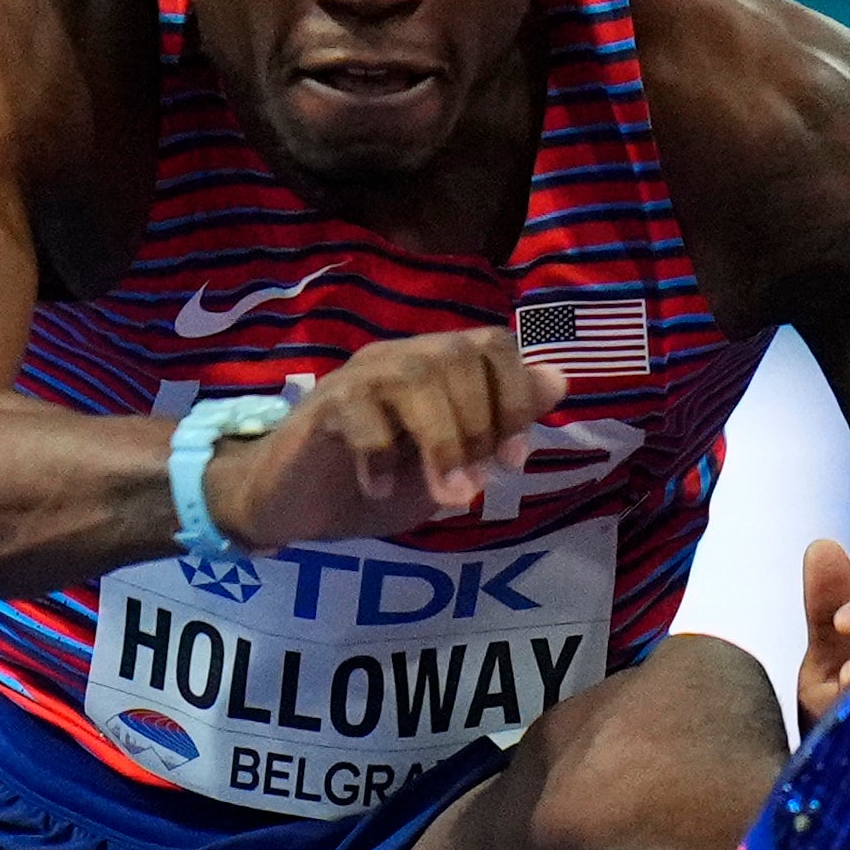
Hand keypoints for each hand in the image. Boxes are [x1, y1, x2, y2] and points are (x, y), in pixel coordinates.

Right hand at [198, 328, 563, 547]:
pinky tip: (377, 490)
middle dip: (479, 424)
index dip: (514, 397)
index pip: (492, 344)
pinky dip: (380, 456)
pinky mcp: (322, 405)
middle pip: (458, 354)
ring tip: (445, 495)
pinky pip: (362, 412)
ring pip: (415, 376)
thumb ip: (498, 424)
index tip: (512, 460)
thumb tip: (558, 380)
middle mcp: (399, 358)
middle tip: (473, 483)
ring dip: (442, 441)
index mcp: (435, 367)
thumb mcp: (452, 462)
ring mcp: (358, 377)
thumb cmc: (373, 484)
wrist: (290, 505)